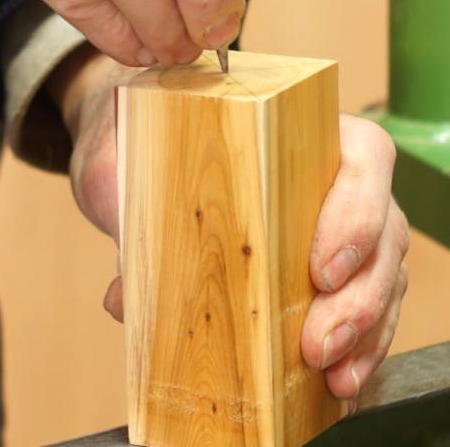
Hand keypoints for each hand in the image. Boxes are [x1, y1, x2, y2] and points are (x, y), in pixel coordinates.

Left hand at [49, 52, 407, 405]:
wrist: (132, 146)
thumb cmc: (142, 139)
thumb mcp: (128, 156)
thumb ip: (126, 210)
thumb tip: (125, 300)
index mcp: (292, 129)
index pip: (361, 157)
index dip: (356, 213)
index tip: (319, 268)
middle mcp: (325, 175)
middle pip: (382, 228)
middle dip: (359, 295)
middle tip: (317, 342)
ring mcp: (331, 222)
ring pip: (380, 273)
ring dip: (363, 330)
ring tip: (331, 372)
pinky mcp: (320, 266)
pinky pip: (363, 303)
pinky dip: (355, 345)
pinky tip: (335, 378)